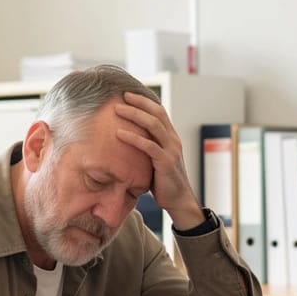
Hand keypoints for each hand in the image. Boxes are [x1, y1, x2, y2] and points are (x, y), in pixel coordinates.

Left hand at [114, 92, 204, 228]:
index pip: (159, 112)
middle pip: (156, 113)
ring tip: (118, 110)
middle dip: (139, 102)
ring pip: (153, 125)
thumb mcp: (155, 159)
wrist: (178, 200)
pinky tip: (119, 133)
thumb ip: (146, 147)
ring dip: (134, 115)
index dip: (144, 101)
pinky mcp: (166, 162)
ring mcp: (171, 150)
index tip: (127, 95)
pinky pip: (149, 146)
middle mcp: (173, 140)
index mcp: (171, 137)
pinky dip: (133, 138)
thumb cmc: (162, 181)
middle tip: (121, 96)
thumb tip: (125, 139)